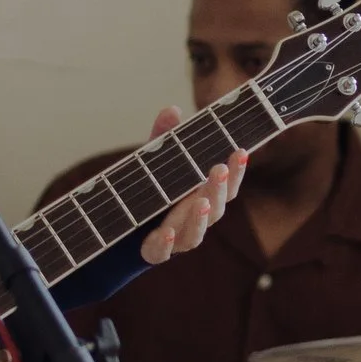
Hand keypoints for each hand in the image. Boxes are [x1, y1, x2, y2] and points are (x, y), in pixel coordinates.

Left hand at [141, 107, 243, 261]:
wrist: (120, 231)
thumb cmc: (148, 193)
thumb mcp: (154, 162)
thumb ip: (163, 139)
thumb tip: (172, 110)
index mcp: (200, 197)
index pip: (226, 185)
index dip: (236, 171)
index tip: (240, 151)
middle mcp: (194, 220)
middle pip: (216, 209)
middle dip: (219, 189)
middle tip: (219, 168)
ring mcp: (175, 238)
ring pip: (194, 234)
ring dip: (199, 219)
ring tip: (202, 201)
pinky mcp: (152, 251)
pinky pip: (161, 252)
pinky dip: (164, 243)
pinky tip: (165, 232)